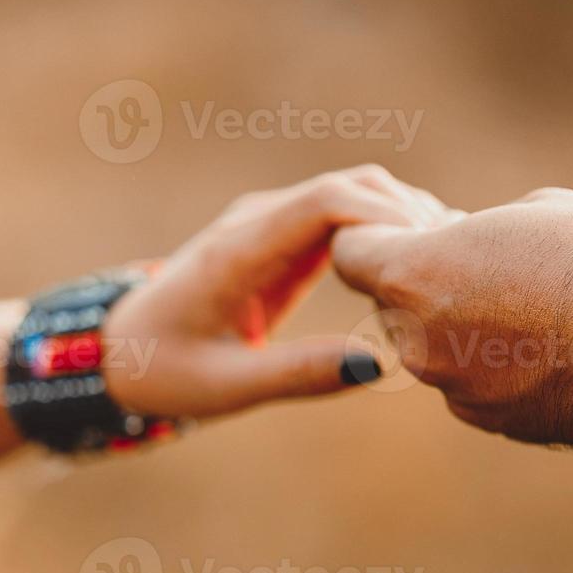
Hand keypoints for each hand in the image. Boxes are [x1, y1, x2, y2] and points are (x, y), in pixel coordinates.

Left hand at [101, 165, 431, 418]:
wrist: (116, 351)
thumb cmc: (163, 371)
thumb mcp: (226, 386)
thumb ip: (298, 375)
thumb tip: (378, 363)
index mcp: (239, 250)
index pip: (326, 201)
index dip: (388, 217)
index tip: (429, 259)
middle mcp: (257, 222)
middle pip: (353, 185)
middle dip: (408, 216)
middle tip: (455, 269)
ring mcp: (271, 225)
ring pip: (355, 195)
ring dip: (402, 222)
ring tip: (445, 273)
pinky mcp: (283, 240)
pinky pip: (344, 220)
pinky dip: (384, 235)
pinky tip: (416, 275)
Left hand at [332, 186, 572, 449]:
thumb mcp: (542, 211)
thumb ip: (484, 229)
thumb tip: (477, 244)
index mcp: (414, 274)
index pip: (350, 252)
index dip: (377, 235)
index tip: (417, 226)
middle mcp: (416, 339)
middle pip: (389, 302)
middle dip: (422, 281)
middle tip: (480, 261)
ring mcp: (451, 388)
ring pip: (433, 347)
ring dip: (462, 325)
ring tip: (532, 302)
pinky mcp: (489, 421)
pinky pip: (473, 384)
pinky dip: (497, 366)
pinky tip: (554, 347)